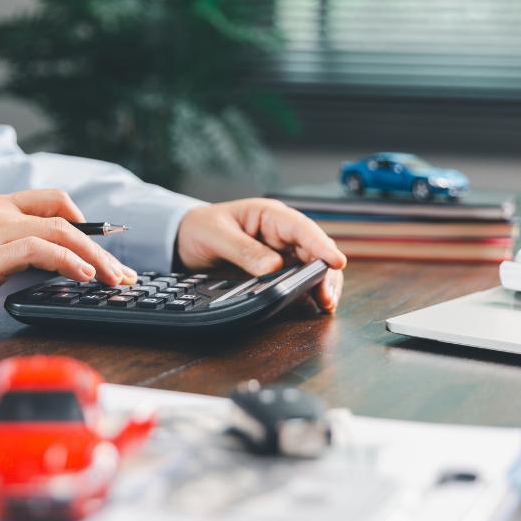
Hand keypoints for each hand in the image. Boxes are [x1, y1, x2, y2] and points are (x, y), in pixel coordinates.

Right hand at [0, 189, 136, 321]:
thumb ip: (6, 246)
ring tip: (113, 279)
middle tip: (121, 272)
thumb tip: (43, 263)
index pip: (52, 199)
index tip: (101, 247)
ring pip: (62, 233)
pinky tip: (84, 277)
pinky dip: (69, 262)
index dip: (84, 221)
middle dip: (101, 247)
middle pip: (66, 219)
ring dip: (95, 258)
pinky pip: (42, 251)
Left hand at [176, 198, 346, 311]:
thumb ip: (244, 251)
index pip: (302, 229)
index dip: (321, 246)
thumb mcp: (216, 236)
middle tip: (327, 296)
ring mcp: (281, 252)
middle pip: (314, 251)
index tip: (337, 262)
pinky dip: (307, 292)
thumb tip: (273, 267)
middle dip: (325, 273)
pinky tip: (313, 305)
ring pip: (312, 267)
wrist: (183, 239)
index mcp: (269, 216)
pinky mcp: (276, 271)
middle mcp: (281, 233)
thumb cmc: (200, 228)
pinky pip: (298, 280)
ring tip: (325, 304)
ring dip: (321, 284)